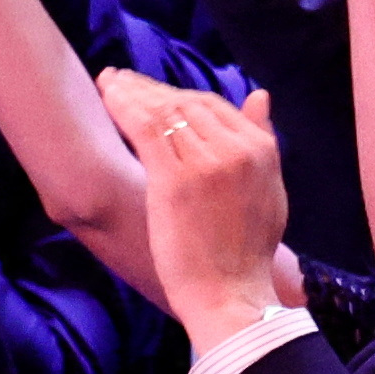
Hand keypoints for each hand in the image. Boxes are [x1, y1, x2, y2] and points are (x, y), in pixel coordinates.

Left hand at [96, 63, 289, 335]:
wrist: (229, 293)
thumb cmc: (244, 252)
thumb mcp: (268, 190)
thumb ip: (262, 140)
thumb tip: (259, 95)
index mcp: (261, 149)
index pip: (213, 105)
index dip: (176, 94)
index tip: (150, 91)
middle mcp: (237, 149)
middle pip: (186, 103)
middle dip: (150, 89)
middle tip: (121, 80)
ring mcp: (207, 163)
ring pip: (163, 111)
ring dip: (131, 93)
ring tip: (107, 83)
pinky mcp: (175, 180)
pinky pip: (145, 129)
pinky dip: (123, 108)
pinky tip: (106, 100)